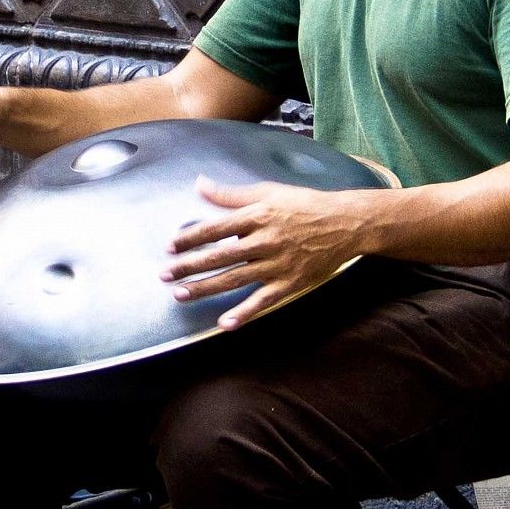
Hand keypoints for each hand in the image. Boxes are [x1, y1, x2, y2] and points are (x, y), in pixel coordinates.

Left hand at [162, 177, 378, 329]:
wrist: (345, 223)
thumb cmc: (304, 204)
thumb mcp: (267, 192)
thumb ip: (231, 194)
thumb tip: (199, 185)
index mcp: (257, 216)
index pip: (215, 228)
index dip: (189, 238)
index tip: (169, 247)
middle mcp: (264, 241)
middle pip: (219, 256)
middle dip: (189, 266)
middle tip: (164, 275)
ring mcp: (277, 264)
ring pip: (234, 279)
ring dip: (205, 289)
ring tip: (180, 294)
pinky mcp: (290, 283)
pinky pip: (263, 301)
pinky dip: (244, 313)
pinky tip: (224, 323)